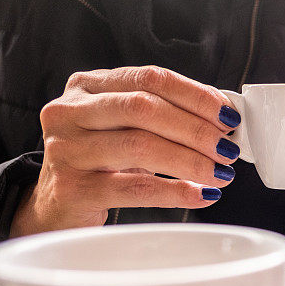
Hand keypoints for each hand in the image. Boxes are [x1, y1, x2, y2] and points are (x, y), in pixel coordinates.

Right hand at [10, 66, 241, 236]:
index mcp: (87, 86)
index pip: (149, 78)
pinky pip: (134, 189)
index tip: (228, 115)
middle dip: (196, 130)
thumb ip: (163, 116)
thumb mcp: (124, 129)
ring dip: (190, 161)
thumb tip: (223, 120)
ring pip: (140, 146)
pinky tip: (201, 195)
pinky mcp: (72, 188)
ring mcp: (66, 149)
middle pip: (144, 109)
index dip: (194, 95)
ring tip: (221, 173)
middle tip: (228, 149)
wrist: (56, 207)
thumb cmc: (100, 163)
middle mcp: (70, 111)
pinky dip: (174, 192)